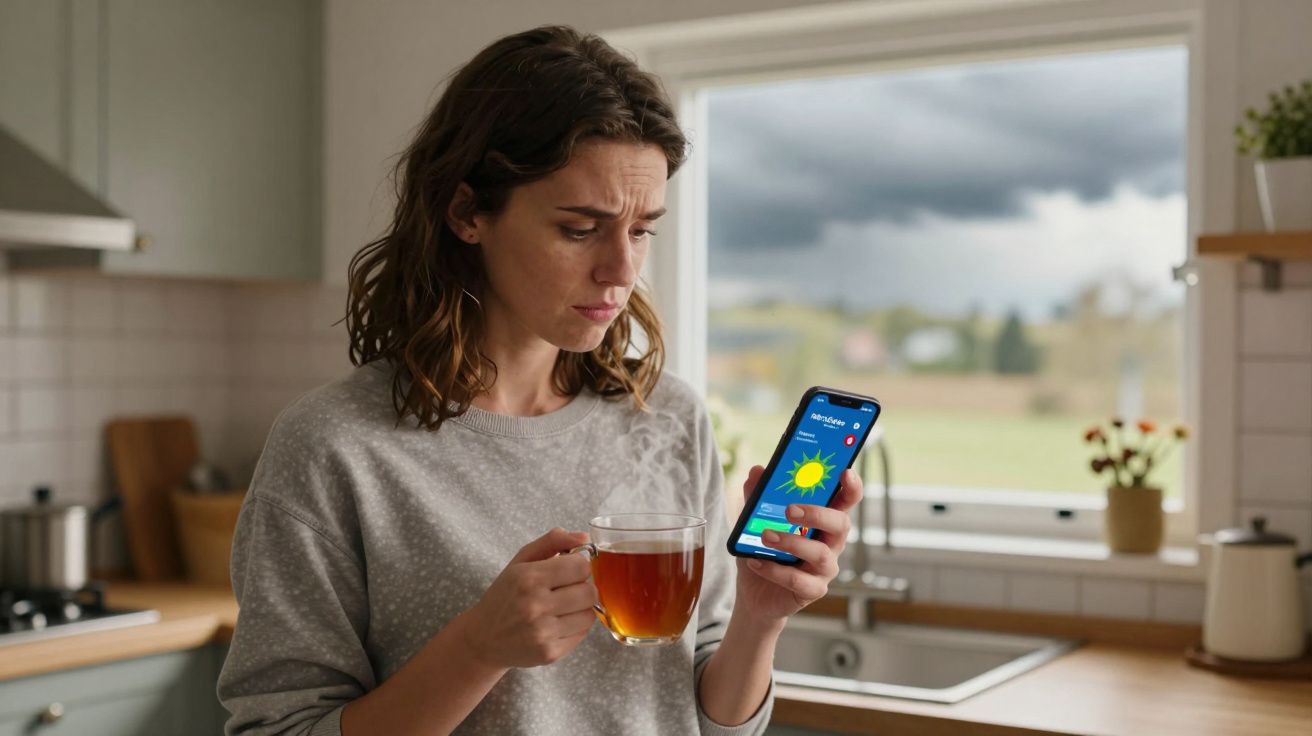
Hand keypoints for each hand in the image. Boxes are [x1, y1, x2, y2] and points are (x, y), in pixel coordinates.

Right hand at [461, 528, 597, 668]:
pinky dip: (574, 627)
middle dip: (583, 588)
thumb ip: (552, 541)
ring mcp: (542, 632)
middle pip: (589, 592)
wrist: (484, 638)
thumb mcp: (521, 561)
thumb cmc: (505, 595)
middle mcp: (535, 605)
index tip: (569, 571)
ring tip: (561, 608)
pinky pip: (582, 634)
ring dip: (580, 609)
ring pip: (589, 614)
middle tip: (567, 590)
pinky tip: (556, 624)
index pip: (581, 566)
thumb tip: (584, 536)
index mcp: (529, 577)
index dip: (579, 567)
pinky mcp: (549, 653)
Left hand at [734, 465, 862, 623]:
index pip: (846, 501)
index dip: (851, 488)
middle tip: (789, 510)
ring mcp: (824, 569)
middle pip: (841, 525)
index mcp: (823, 522)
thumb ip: (757, 498)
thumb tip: (756, 472)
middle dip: (817, 514)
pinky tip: (755, 561)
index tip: (845, 472)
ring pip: (821, 554)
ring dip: (792, 543)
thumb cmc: (764, 552)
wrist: (754, 594)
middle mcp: (831, 544)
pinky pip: (799, 580)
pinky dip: (775, 570)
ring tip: (766, 536)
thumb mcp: (755, 523)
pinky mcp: (813, 591)